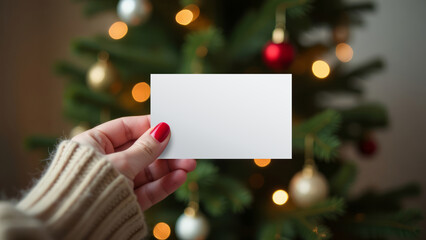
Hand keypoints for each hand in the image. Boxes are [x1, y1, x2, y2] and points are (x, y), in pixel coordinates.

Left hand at [71, 115, 195, 210]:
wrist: (71, 228)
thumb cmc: (88, 187)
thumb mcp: (121, 163)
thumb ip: (146, 148)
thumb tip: (163, 130)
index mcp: (93, 144)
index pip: (125, 128)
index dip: (148, 126)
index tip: (170, 125)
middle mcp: (104, 162)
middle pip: (141, 151)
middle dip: (165, 151)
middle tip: (187, 149)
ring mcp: (115, 182)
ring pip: (147, 172)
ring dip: (169, 168)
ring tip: (189, 165)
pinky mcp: (124, 201)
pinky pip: (146, 190)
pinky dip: (163, 184)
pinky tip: (179, 178)